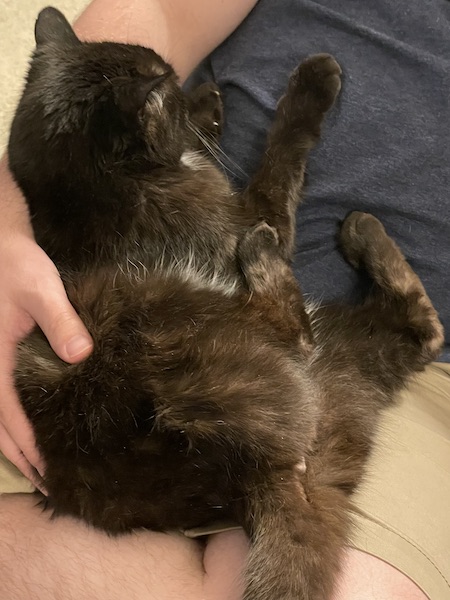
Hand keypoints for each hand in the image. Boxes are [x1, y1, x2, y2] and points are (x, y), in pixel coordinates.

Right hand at [0, 232, 92, 488]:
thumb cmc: (17, 265)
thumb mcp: (41, 289)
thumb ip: (61, 321)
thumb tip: (81, 356)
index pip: (8, 414)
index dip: (28, 445)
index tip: (48, 472)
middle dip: (21, 457)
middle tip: (48, 485)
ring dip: (14, 445)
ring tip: (39, 469)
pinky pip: (0, 400)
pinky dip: (11, 423)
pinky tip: (31, 430)